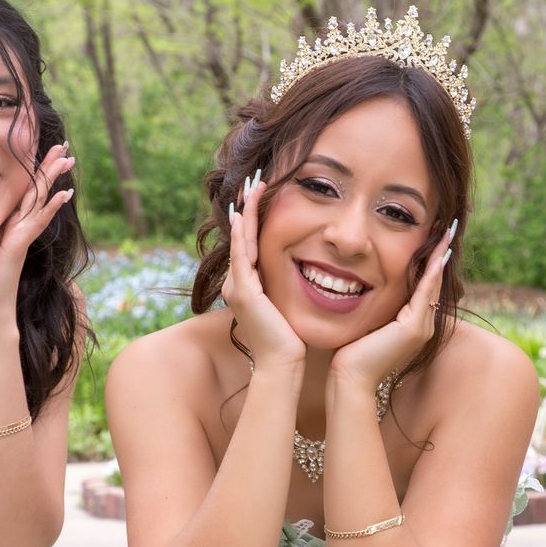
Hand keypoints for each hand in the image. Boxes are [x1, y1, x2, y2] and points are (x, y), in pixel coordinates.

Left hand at [0, 142, 75, 324]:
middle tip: (64, 145)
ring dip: (54, 179)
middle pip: (35, 191)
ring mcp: (20, 238)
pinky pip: (36, 223)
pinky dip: (50, 208)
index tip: (41, 151)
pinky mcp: (18, 247)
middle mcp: (17, 230)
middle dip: (49, 167)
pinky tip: (64, 194)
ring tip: (68, 157)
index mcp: (5, 228)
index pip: (21, 193)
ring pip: (39, 201)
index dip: (32, 172)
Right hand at [222, 170, 304, 370]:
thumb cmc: (292, 343)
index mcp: (249, 287)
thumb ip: (290, 292)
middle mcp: (238, 285)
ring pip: (240, 241)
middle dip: (246, 208)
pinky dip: (240, 234)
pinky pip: (241, 256)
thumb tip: (307, 279)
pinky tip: (240, 215)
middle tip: (252, 180)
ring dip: (244, 212)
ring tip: (249, 187)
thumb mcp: (290, 309)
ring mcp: (238, 288)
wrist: (284, 366)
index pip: (250, 244)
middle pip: (241, 237)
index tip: (261, 195)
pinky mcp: (244, 293)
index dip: (254, 219)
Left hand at [330, 219, 456, 394]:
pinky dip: (431, 271)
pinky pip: (425, 292)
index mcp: (412, 323)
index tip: (433, 236)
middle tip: (446, 226)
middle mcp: (423, 325)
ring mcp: (422, 328)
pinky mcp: (414, 328)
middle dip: (440, 252)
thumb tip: (360, 285)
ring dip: (440, 255)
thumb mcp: (365, 322)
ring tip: (446, 232)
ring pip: (433, 283)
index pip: (424, 284)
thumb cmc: (349, 354)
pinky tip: (436, 252)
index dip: (429, 260)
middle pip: (434, 280)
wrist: (349, 379)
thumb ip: (372, 306)